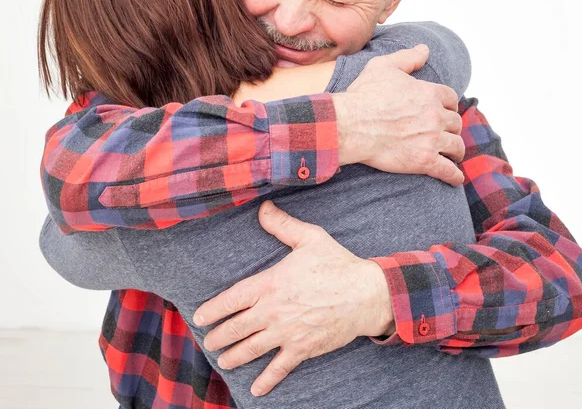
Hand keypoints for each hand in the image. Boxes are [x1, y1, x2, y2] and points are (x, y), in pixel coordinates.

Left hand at [193, 201, 392, 396]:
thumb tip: (263, 207)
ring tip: (223, 361)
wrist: (365, 294)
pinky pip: (280, 368)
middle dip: (219, 336)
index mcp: (271, 283)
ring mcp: (287, 333)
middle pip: (237, 327)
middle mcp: (273, 311)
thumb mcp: (309, 237)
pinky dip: (266, 380)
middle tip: (209, 342)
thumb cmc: (337, 264)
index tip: (200, 317)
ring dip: (234, 356)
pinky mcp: (303, 348)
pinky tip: (256, 390)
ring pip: (252, 349)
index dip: (214, 309)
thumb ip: (282, 225)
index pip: (233, 299)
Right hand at [333, 45, 464, 184]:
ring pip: (456, 146)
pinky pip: (448, 170)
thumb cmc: (363, 95)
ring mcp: (431, 139)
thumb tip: (425, 49)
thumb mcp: (383, 67)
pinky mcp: (424, 161)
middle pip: (455, 123)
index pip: (451, 99)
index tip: (444, 111)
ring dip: (456, 150)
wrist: (350, 124)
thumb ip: (407, 58)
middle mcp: (435, 116)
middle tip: (446, 133)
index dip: (448, 105)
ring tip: (453, 154)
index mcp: (429, 93)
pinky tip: (455, 177)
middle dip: (452, 128)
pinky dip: (454, 175)